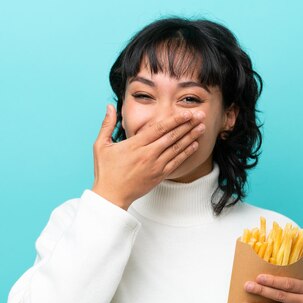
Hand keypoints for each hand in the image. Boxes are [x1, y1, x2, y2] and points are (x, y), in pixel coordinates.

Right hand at [91, 104, 205, 209]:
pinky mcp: (159, 176)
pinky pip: (176, 162)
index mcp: (135, 145)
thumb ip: (107, 124)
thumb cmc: (105, 171)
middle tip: (200, 115)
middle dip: (187, 125)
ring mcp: (155, 166)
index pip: (159, 128)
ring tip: (202, 127)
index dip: (174, 120)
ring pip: (176, 148)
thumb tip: (110, 106)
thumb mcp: (101, 145)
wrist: (111, 196)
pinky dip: (186, 153)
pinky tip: (194, 145)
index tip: (186, 113)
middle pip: (172, 136)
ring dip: (191, 137)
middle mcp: (148, 154)